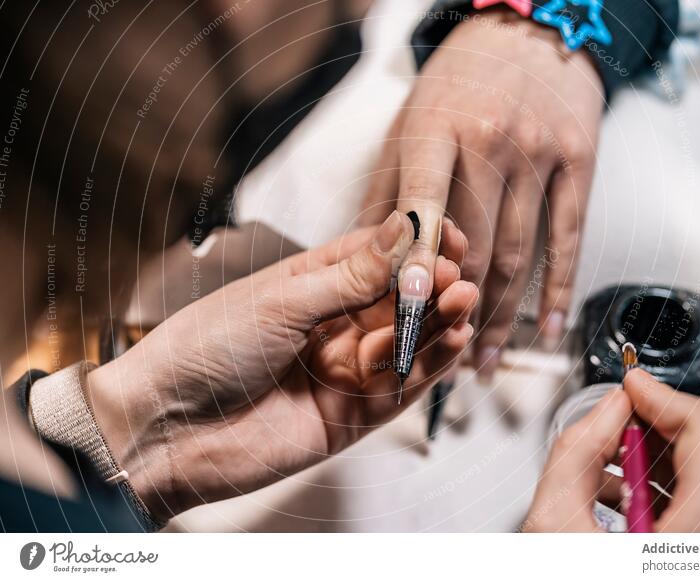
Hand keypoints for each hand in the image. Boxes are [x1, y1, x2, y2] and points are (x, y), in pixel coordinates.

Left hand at [88, 212, 478, 521]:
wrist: (165, 427)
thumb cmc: (204, 349)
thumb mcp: (281, 300)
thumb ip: (349, 276)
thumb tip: (400, 228)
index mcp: (313, 284)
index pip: (377, 257)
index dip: (414, 246)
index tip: (445, 235)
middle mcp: (335, 324)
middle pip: (400, 300)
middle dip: (432, 285)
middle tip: (458, 273)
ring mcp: (346, 369)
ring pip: (408, 342)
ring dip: (440, 321)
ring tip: (463, 299)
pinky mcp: (353, 413)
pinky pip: (403, 387)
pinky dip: (430, 364)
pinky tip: (453, 340)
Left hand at [362, 7, 603, 380]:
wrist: (530, 28)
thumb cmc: (458, 82)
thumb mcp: (409, 121)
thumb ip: (385, 188)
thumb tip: (359, 254)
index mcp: (434, 131)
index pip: (421, 207)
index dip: (414, 264)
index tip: (407, 314)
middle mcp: (488, 142)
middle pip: (472, 245)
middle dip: (457, 311)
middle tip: (442, 363)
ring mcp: (538, 151)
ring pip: (518, 252)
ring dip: (500, 316)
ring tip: (485, 361)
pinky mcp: (579, 159)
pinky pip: (569, 237)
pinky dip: (557, 290)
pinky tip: (545, 330)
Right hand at [524, 370, 699, 531]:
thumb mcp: (554, 524)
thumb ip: (576, 451)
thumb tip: (610, 406)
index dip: (665, 395)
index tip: (634, 387)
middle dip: (672, 425)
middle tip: (626, 428)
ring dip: (682, 457)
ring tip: (628, 470)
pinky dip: (692, 488)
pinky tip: (644, 501)